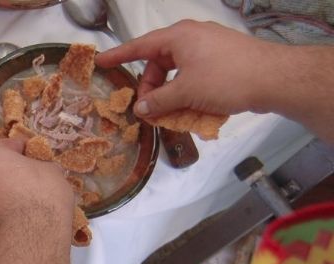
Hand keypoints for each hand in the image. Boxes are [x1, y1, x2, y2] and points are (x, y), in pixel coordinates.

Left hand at [0, 138, 72, 243]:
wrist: (31, 238)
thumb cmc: (43, 196)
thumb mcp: (53, 172)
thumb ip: (43, 166)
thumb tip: (42, 171)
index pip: (7, 145)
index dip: (23, 148)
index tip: (33, 153)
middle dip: (12, 173)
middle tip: (32, 179)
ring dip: (6, 194)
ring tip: (27, 202)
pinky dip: (5, 212)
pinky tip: (22, 218)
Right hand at [96, 20, 279, 118]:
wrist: (274, 78)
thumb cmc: (226, 78)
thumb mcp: (186, 92)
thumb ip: (159, 101)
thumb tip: (140, 108)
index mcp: (178, 37)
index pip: (140, 46)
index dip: (118, 56)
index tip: (100, 62)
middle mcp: (191, 38)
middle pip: (159, 63)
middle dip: (152, 88)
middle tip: (149, 110)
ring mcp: (209, 48)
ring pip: (178, 72)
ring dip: (171, 94)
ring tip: (171, 115)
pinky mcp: (222, 61)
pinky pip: (195, 76)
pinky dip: (188, 93)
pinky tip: (192, 112)